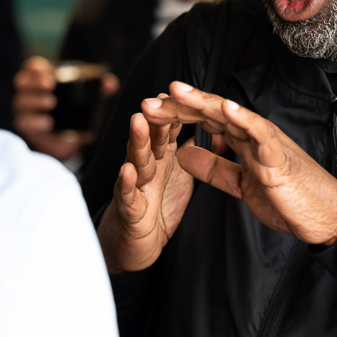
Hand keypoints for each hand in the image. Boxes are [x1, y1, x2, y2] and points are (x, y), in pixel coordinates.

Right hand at [12, 57, 117, 160]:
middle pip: (22, 82)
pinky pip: (24, 123)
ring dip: (35, 101)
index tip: (46, 70)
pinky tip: (47, 122)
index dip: (36, 67)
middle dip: (34, 82)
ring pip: (21, 102)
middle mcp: (28, 92)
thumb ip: (97, 89)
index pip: (32, 67)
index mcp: (41, 79)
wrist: (67, 138)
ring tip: (51, 103)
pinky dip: (35, 121)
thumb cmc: (73, 109)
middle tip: (50, 85)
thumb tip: (110, 83)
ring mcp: (25, 109)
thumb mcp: (87, 97)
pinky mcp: (27, 127)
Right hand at [96, 99, 193, 272]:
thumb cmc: (156, 206)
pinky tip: (127, 171)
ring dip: (138, 142)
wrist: (134, 244)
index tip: (182, 91)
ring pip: (136, 160)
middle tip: (157, 97)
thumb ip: (190, 149)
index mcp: (161, 158)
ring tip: (139, 122)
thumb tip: (209, 125)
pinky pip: (127, 195)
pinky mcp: (129, 211)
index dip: (176, 111)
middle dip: (154, 117)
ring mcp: (136, 187)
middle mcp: (146, 166)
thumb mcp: (178, 175)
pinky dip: (126, 183)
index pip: (169, 129)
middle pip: (152, 138)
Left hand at [144, 81, 336, 245]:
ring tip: (176, 92)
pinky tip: (224, 107)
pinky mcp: (279, 157)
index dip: (176, 115)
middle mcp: (252, 134)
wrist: (323, 217)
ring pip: (230, 115)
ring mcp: (266, 142)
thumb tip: (182, 155)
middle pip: (210, 113)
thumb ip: (214, 169)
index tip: (149, 112)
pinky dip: (243, 118)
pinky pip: (260, 133)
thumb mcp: (239, 185)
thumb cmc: (288, 199)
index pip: (203, 121)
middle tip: (147, 102)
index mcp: (242, 141)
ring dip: (202, 102)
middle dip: (178, 106)